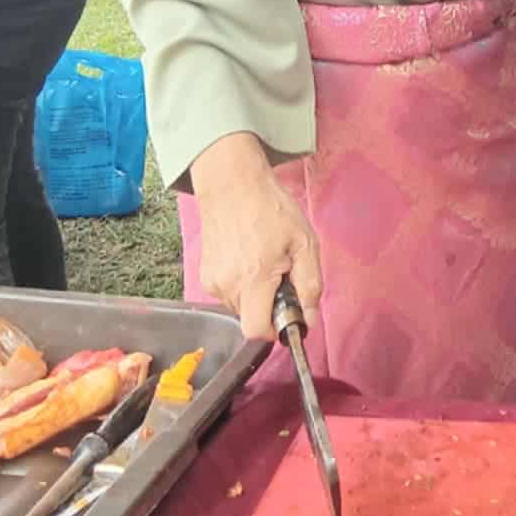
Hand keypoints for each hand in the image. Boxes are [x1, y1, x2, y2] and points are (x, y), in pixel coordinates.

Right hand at [191, 139, 321, 339]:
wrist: (233, 184)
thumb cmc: (272, 208)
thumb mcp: (305, 242)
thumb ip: (310, 284)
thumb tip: (310, 320)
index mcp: (253, 278)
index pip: (257, 331)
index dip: (277, 328)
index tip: (290, 310)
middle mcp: (227, 285)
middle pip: (251, 319)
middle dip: (270, 306)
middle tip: (281, 273)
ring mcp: (212, 281)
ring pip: (240, 307)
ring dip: (256, 295)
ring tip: (264, 260)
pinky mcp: (205, 275)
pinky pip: (229, 293)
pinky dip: (242, 284)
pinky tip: (248, 258)